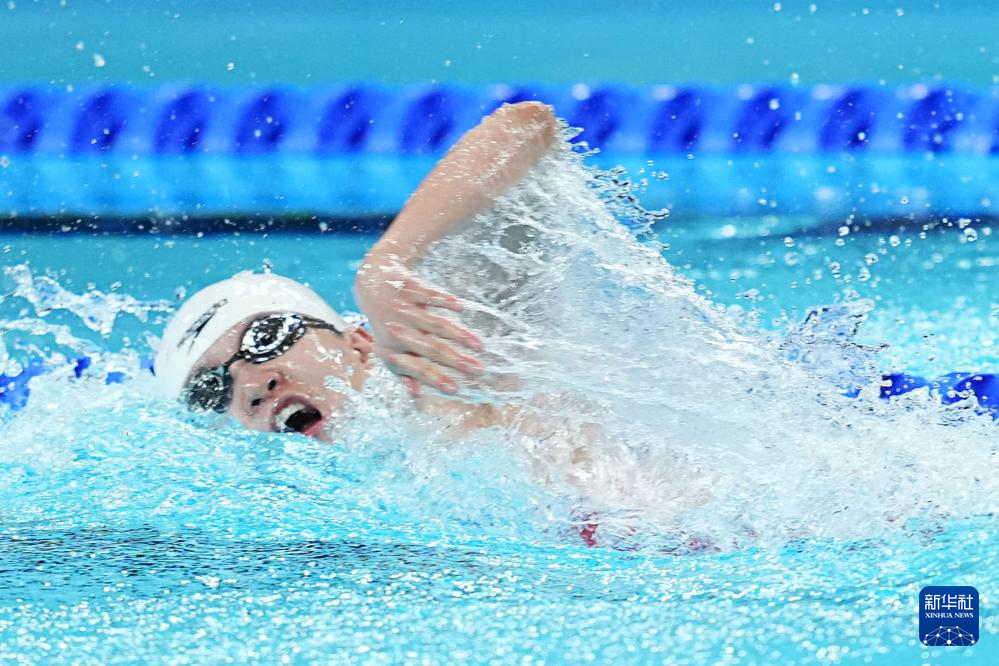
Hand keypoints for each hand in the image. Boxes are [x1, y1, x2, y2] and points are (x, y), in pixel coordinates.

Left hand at [353, 249, 483, 395]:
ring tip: (480, 346)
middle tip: (479, 370)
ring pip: (435, 324)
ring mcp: (403, 309)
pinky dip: (444, 301)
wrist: (372, 283)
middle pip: (432, 348)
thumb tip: (416, 393)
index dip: (436, 379)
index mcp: (393, 350)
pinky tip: (461, 308)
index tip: (456, 389)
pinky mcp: (409, 288)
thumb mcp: (388, 349)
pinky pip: (429, 296)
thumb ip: (404, 371)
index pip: (418, 368)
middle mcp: (397, 331)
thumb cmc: (387, 323)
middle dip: (456, 360)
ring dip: (459, 334)